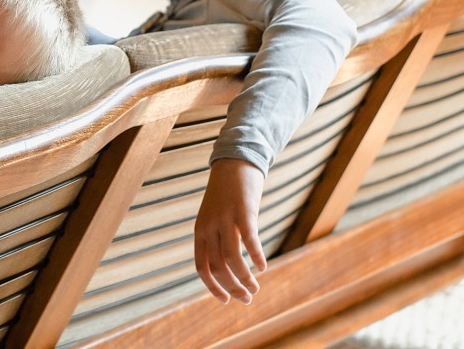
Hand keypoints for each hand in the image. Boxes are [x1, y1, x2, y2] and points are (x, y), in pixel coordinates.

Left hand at [194, 158, 265, 303]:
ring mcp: (225, 218)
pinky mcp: (242, 211)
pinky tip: (263, 267)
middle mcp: (209, 226)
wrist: (234, 163)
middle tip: (248, 298)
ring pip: (231, 258)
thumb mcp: (215, 218)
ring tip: (256, 287)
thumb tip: (226, 269)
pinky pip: (248, 239)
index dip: (213, 287)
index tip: (227, 300)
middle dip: (233, 287)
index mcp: (200, 231)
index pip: (202, 267)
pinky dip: (256, 256)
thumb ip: (217, 240)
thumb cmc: (227, 195)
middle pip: (218, 266)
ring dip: (244, 278)